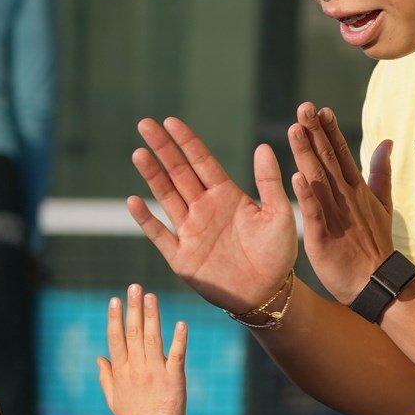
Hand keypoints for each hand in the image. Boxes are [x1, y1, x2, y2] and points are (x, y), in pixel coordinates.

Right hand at [98, 283, 187, 414]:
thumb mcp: (113, 399)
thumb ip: (106, 376)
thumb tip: (99, 357)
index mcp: (122, 371)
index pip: (116, 339)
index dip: (116, 318)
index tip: (115, 300)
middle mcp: (137, 369)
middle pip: (133, 333)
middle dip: (133, 308)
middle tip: (135, 287)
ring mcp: (155, 372)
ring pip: (152, 338)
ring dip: (152, 316)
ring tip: (152, 296)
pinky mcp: (174, 378)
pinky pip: (177, 355)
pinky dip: (179, 339)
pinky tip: (181, 324)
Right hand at [128, 115, 296, 313]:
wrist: (269, 293)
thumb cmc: (278, 254)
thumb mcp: (280, 214)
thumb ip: (269, 182)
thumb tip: (262, 147)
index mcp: (227, 195)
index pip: (202, 161)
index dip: (187, 141)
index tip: (171, 121)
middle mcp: (204, 208)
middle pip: (178, 172)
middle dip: (162, 149)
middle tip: (145, 124)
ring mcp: (191, 231)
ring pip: (166, 196)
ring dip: (152, 175)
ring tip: (139, 153)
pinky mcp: (182, 257)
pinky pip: (160, 234)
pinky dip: (146, 219)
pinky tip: (133, 201)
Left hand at [287, 103, 396, 305]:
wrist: (376, 282)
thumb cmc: (375, 244)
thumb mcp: (383, 203)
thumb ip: (381, 172)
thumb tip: (387, 141)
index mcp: (357, 189)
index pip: (342, 153)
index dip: (330, 131)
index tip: (320, 109)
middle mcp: (346, 197)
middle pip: (329, 159)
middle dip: (315, 133)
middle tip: (303, 107)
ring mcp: (336, 215)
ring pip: (319, 180)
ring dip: (307, 154)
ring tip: (295, 130)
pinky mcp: (324, 237)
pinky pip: (314, 213)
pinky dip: (306, 196)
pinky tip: (296, 177)